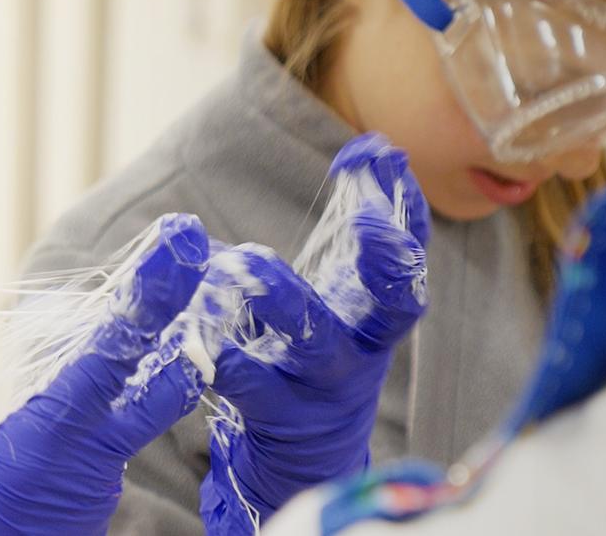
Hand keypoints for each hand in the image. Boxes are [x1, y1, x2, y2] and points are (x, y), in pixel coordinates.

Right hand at [0, 214, 210, 534]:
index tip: (183, 239)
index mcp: (54, 444)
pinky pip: (124, 436)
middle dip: (185, 313)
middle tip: (203, 250)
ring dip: (167, 352)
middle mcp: (95, 466)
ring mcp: (101, 489)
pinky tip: (141, 358)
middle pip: (163, 382)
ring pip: (149, 412)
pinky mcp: (94, 504)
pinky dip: (136, 390)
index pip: (115, 355)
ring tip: (186, 293)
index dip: (152, 293)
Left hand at [199, 136, 429, 533]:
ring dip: (281, 298)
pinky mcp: (272, 416)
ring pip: (312, 343)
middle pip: (392, 308)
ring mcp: (320, 387)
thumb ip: (354, 236)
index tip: (385, 154)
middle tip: (363, 218)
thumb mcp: (339, 297)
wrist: (298, 457)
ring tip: (241, 261)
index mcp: (376, 319)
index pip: (409, 259)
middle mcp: (361, 351)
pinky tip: (197, 323)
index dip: (406, 211)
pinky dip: (220, 349)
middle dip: (383, 259)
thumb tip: (371, 150)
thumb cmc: (316, 357)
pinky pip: (246, 381)